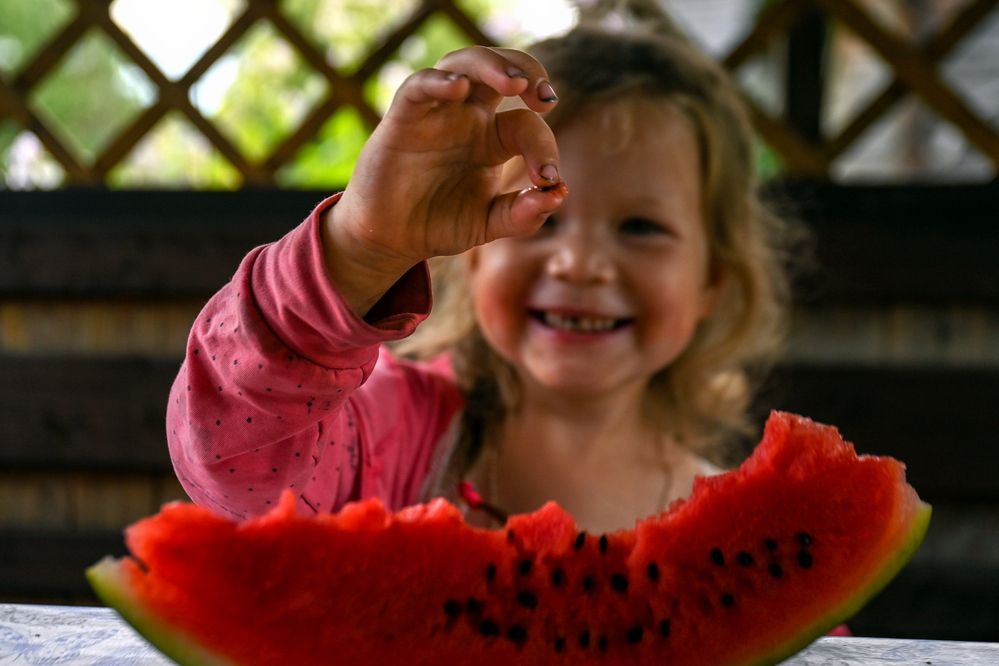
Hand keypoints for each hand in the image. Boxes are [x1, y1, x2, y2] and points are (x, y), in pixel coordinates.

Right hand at [323, 46, 564, 315]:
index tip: (548, 178)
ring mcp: (436, 113)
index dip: (544, 146)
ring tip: (515, 85)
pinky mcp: (403, 119)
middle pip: (501, 71)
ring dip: (492, 65)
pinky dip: (438, 82)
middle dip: (528, 70)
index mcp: (493, 140)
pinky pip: (419, 86)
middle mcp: (468, 118)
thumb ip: (522, 215)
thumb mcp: (487, 224)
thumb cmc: (439, 223)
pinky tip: (458, 88)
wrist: (390, 239)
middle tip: (546, 97)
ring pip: (464, 64)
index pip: (526, 124)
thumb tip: (557, 195)